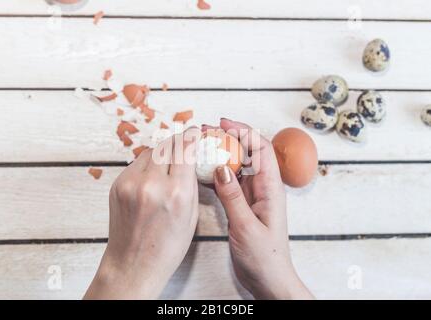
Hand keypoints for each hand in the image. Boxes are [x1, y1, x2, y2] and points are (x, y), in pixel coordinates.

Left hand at [85, 127, 200, 299]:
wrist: (133, 264)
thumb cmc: (166, 247)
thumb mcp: (191, 215)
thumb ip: (190, 183)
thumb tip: (189, 159)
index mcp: (176, 193)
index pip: (185, 149)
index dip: (191, 136)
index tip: (195, 131)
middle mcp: (152, 184)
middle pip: (167, 145)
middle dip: (178, 140)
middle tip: (184, 141)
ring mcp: (130, 183)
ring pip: (150, 151)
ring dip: (162, 151)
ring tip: (170, 159)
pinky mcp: (117, 184)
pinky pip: (137, 163)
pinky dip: (148, 163)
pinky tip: (153, 173)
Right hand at [211, 119, 312, 299]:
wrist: (269, 280)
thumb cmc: (265, 258)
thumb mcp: (246, 227)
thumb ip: (233, 197)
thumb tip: (221, 167)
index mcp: (270, 188)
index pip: (261, 148)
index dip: (243, 131)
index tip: (223, 124)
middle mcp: (263, 188)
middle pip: (248, 152)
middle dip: (229, 138)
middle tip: (206, 132)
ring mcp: (252, 196)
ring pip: (237, 166)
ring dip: (221, 154)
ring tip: (201, 147)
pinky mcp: (243, 205)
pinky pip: (229, 183)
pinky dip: (216, 175)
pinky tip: (201, 173)